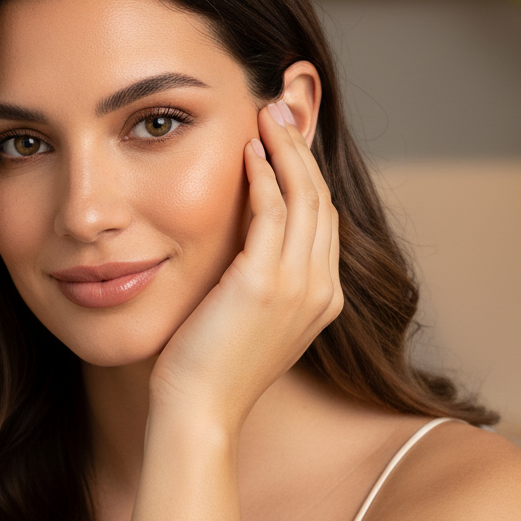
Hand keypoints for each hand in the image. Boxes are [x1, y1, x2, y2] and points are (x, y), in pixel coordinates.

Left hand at [148, 100, 342, 437]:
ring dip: (287, 150)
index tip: (286, 138)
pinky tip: (249, 150)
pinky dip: (266, 176)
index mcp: (321, 298)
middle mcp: (321, 289)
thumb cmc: (210, 366)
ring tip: (267, 114)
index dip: (307, 173)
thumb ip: (260, 278)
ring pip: (306, 197)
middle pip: (322, 200)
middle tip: (280, 109)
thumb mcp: (248, 317)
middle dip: (303, 149)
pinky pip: (275, 212)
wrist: (199, 411)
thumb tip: (245, 242)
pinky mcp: (266, 283)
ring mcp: (300, 287)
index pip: (322, 219)